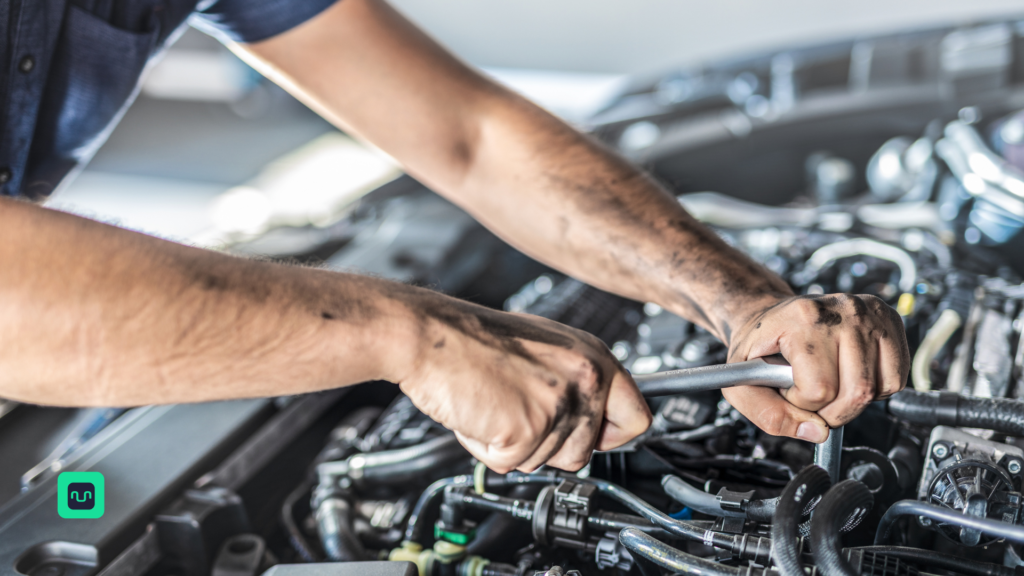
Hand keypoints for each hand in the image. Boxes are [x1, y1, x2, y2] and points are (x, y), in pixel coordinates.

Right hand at [389, 291, 650, 472]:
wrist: (429, 335)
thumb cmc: (474, 340)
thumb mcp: (545, 348)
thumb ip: (574, 382)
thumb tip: (592, 419)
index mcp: (593, 357)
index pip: (637, 419)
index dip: (609, 436)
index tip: (592, 439)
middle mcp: (585, 379)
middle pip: (585, 453)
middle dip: (548, 446)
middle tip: (517, 413)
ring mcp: (558, 405)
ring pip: (544, 462)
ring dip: (513, 446)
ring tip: (494, 405)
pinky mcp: (526, 429)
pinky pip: (509, 464)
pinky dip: (487, 449)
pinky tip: (479, 414)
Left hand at [722, 294, 909, 442]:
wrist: (770, 318)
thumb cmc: (759, 348)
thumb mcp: (742, 383)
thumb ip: (768, 414)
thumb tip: (818, 432)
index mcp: (803, 318)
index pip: (820, 388)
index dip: (801, 402)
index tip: (789, 389)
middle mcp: (842, 310)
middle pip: (857, 391)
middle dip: (831, 411)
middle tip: (811, 396)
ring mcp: (869, 312)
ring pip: (878, 388)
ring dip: (852, 401)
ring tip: (829, 382)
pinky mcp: (889, 319)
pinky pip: (897, 377)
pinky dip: (875, 389)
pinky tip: (850, 375)